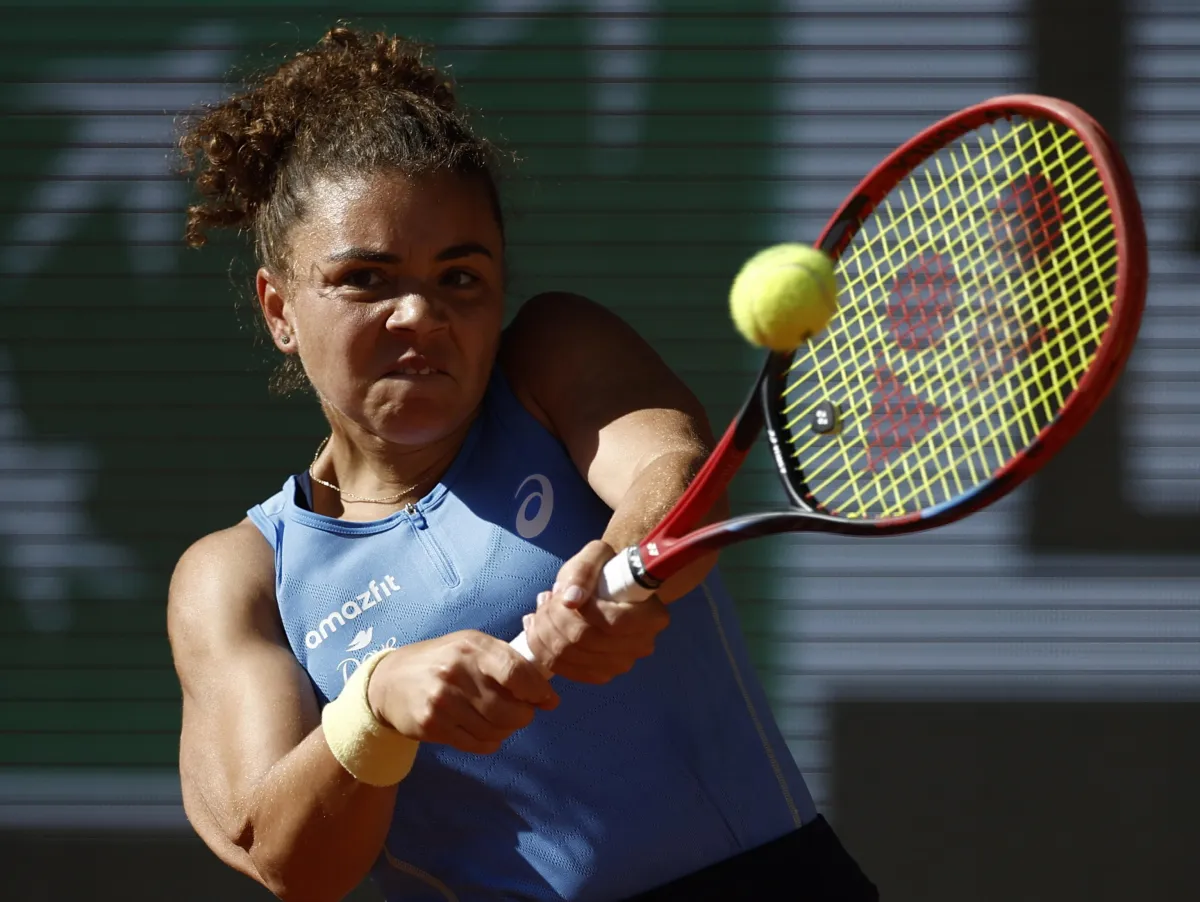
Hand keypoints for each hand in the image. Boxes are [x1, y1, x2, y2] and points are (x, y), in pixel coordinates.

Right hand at [367, 631, 558, 753]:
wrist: (390, 681)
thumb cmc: (443, 661)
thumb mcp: (472, 648)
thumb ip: (509, 664)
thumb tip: (548, 696)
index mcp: (472, 646)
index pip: (515, 672)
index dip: (538, 691)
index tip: (548, 700)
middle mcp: (456, 671)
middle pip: (509, 709)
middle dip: (524, 716)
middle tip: (521, 713)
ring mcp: (442, 700)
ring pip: (495, 730)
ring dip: (506, 731)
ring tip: (499, 721)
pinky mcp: (432, 724)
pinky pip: (476, 744)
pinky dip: (489, 742)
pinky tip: (484, 732)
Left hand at [521, 540, 669, 683]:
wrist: (611, 589)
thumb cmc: (607, 570)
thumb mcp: (597, 555)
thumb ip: (584, 570)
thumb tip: (570, 599)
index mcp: (651, 616)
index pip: (612, 623)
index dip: (582, 610)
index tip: (565, 593)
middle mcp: (640, 645)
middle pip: (586, 640)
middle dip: (554, 617)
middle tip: (545, 598)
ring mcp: (620, 664)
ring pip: (569, 656)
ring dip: (543, 631)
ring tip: (540, 609)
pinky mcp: (599, 674)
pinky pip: (563, 669)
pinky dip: (542, 648)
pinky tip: (535, 628)